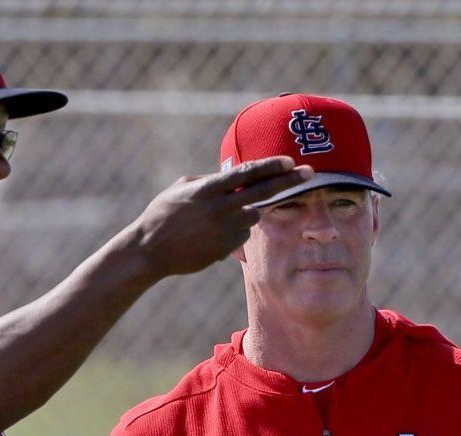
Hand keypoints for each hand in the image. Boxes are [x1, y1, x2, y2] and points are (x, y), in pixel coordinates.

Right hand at [127, 157, 312, 277]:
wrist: (150, 250)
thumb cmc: (163, 214)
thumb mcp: (183, 188)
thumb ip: (211, 181)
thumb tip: (234, 179)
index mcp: (209, 188)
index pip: (248, 173)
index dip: (271, 165)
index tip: (291, 160)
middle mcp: (221, 208)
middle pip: (264, 192)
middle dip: (289, 181)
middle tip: (310, 173)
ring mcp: (225, 229)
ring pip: (253, 215)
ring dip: (246, 211)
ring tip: (215, 219)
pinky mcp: (226, 248)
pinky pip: (241, 234)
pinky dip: (233, 231)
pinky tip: (209, 236)